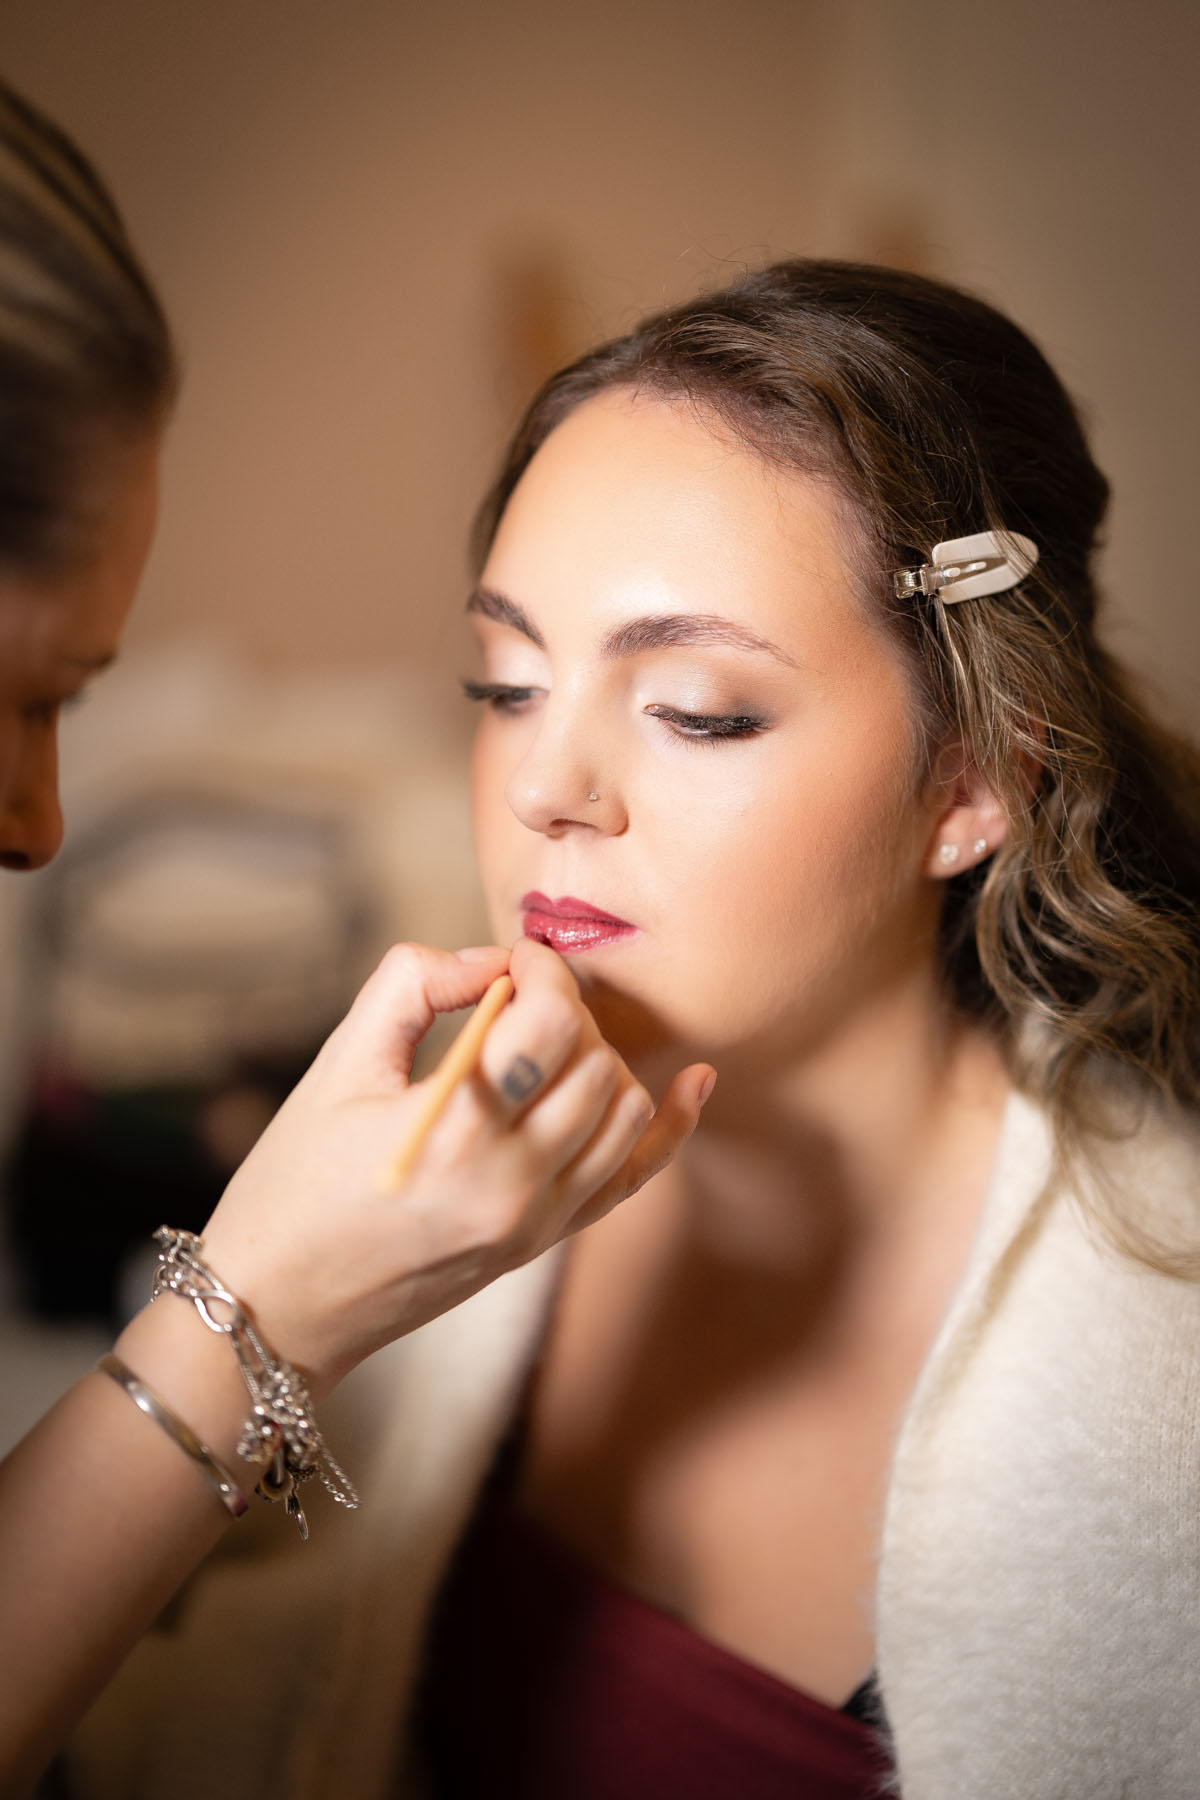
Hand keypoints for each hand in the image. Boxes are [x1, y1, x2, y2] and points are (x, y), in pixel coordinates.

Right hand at [199, 937, 713, 1394]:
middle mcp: (509, 1181)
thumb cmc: (292, 1185)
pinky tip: (691, 1083)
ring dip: (598, 1058)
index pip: (550, 1021)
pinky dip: (668, 1126)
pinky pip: (632, 1178)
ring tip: (543, 1046)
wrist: (279, 1309)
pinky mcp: (542, 1244)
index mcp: (453, 1130)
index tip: (514, 959)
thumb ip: (413, 985)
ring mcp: (535, 1221)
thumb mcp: (336, 1065)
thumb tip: (491, 962)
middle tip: (520, 997)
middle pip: (595, 1060)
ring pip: (624, 1110)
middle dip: (567, 1009)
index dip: (542, 969)